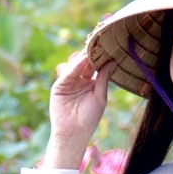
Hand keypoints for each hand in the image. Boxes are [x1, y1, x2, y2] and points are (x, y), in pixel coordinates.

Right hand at [45, 49, 110, 165]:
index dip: (101, 57)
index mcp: (91, 83)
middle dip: (92, 53)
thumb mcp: (100, 96)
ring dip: (84, 57)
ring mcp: (69, 82)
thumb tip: (113, 61)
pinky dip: (75, 66)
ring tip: (93, 47)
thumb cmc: (89, 118)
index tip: (110, 46)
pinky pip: (68, 73)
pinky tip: (83, 59)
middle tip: (101, 41)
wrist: (74, 133)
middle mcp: (79, 80)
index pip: (96, 66)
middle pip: (86, 63)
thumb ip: (104, 78)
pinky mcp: (59, 86)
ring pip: (77, 66)